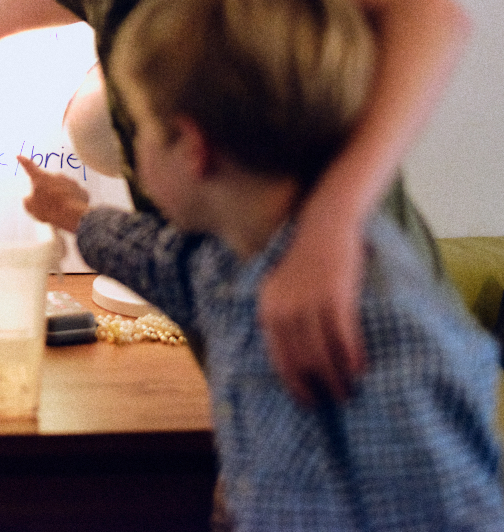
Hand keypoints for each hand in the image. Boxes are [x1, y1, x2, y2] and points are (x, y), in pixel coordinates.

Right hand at [17, 155, 89, 232]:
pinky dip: (71, 201)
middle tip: (46, 205)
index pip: (29, 166)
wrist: (73, 215)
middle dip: (47, 190)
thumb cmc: (49, 210)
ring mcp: (70, 181)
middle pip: (48, 181)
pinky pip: (73, 195)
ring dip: (59, 196)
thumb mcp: (31, 207)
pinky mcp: (80, 190)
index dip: (23, 161)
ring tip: (59, 211)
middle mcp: (56, 175)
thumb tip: (29, 197)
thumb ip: (28, 199)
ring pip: (62, 188)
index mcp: (41, 177)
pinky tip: (70, 211)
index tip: (19, 156)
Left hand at [257, 211, 367, 404]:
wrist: (325, 225)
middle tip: (334, 401)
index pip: (277, 356)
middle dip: (318, 384)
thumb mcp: (282, 287)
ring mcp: (309, 301)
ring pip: (322, 352)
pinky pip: (343, 336)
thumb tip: (293, 357)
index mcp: (267, 307)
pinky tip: (360, 370)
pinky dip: (351, 356)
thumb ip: (281, 317)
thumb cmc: (306, 261)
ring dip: (336, 377)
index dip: (293, 382)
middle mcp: (284, 307)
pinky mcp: (335, 295)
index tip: (306, 402)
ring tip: (349, 391)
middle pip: (301, 359)